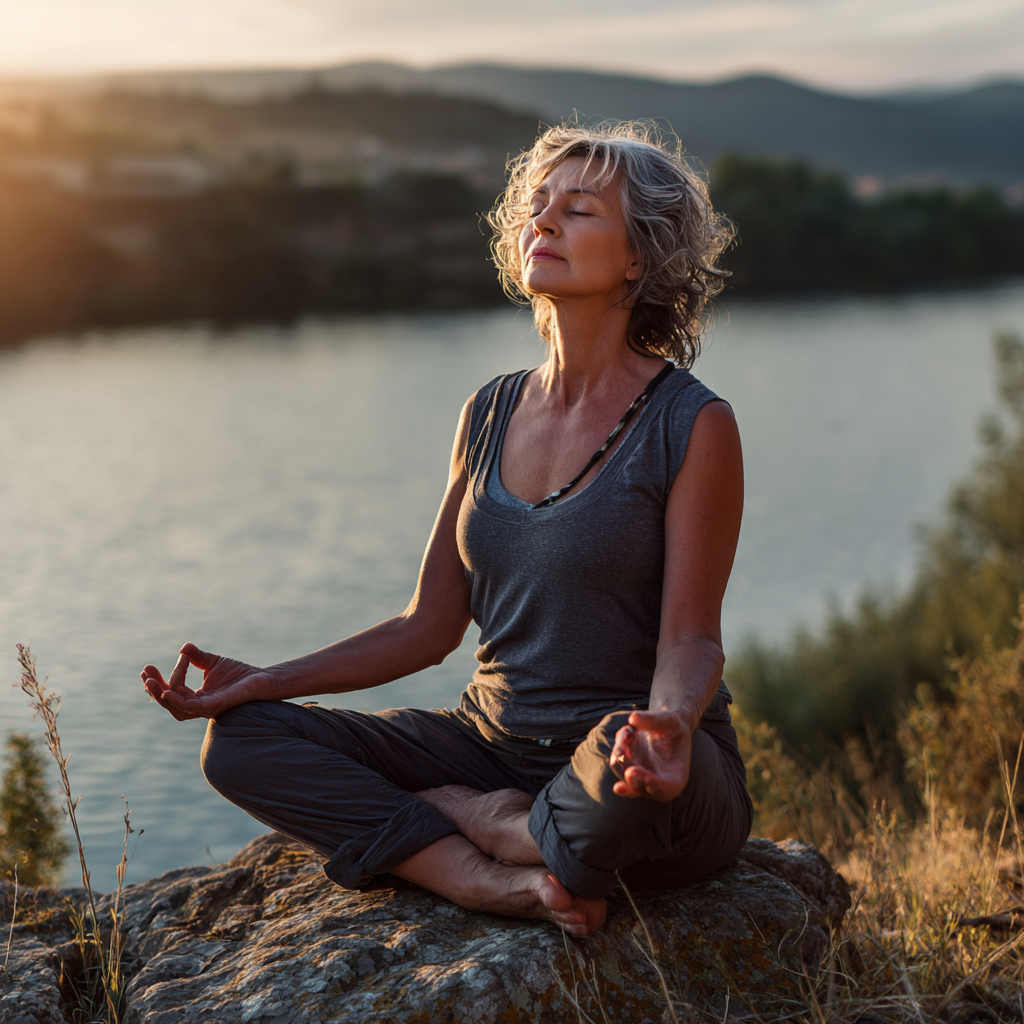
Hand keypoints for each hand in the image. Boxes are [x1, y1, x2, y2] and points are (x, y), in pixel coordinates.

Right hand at [141, 643, 272, 720]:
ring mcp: (207, 707)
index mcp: (196, 697)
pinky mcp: (216, 706)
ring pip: (177, 708)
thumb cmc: (238, 673)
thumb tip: (183, 647)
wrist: (262, 678)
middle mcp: (199, 706)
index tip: (149, 666)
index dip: (160, 681)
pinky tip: (168, 691)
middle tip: (145, 673)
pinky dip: (178, 701)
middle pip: (170, 702)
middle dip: (155, 689)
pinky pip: (192, 708)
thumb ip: (196, 656)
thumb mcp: (212, 662)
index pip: (172, 692)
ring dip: (162, 696)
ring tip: (150, 682)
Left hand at [608, 710, 692, 801]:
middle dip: (626, 774)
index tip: (632, 772)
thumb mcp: (670, 720)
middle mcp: (657, 784)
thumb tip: (633, 717)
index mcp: (676, 778)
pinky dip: (619, 747)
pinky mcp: (628, 772)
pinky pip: (617, 763)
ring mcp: (640, 780)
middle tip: (617, 757)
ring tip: (629, 731)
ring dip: (620, 752)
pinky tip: (628, 733)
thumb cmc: (673, 726)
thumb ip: (654, 720)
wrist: (666, 728)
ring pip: (622, 774)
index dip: (650, 784)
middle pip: (638, 787)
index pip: (665, 790)